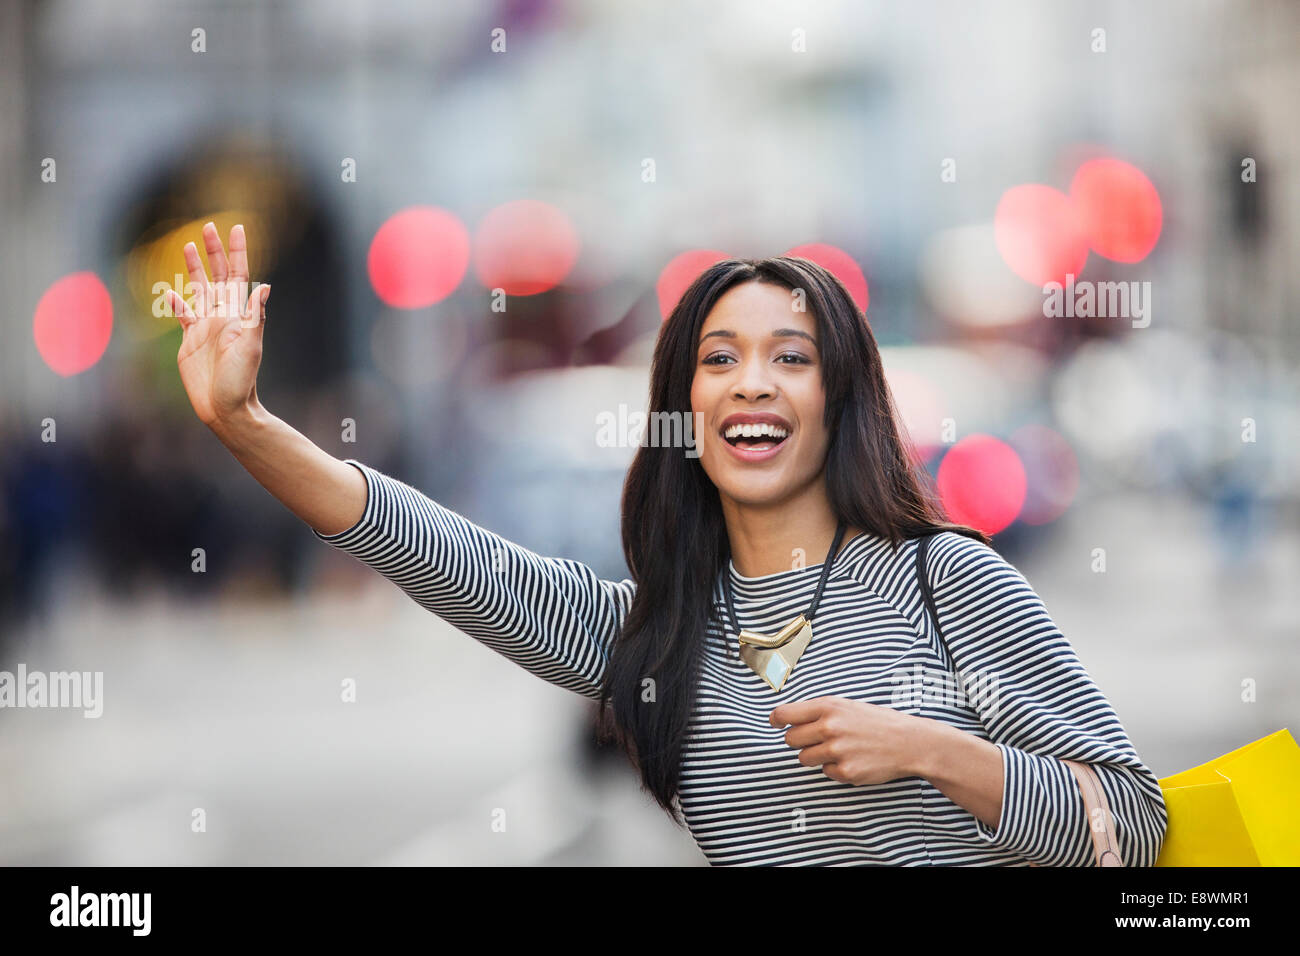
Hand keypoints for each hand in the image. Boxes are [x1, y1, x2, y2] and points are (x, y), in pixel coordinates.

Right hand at [166, 221, 270, 427]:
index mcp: (237, 314)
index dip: (238, 251)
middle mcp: (222, 316)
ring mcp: (205, 327)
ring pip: (198, 289)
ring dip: (194, 269)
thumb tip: (264, 287)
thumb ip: (254, 317)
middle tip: (208, 226)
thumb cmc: (241, 380)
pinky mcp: (190, 341)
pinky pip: (183, 316)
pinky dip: (176, 303)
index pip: (239, 274)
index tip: (238, 227)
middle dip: (214, 251)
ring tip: (188, 246)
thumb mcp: (251, 347)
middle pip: (217, 275)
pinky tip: (170, 293)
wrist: (225, 408)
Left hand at [770, 696, 925, 785]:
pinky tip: (852, 759)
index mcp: (828, 706)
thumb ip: (819, 711)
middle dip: (799, 741)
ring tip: (837, 749)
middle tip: (815, 740)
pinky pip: (825, 772)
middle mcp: (829, 727)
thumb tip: (788, 718)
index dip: (776, 720)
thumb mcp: (847, 705)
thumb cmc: (877, 721)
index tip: (774, 724)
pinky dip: (835, 768)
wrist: (909, 742)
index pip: (785, 714)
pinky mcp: (846, 772)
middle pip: (790, 739)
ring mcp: (837, 751)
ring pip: (804, 758)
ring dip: (815, 756)